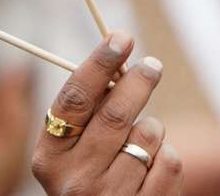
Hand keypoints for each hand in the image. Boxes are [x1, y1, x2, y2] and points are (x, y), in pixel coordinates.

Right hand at [31, 32, 182, 195]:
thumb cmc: (90, 175)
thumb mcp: (73, 149)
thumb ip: (88, 112)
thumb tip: (117, 60)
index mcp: (50, 157)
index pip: (75, 99)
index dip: (99, 63)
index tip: (120, 38)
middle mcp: (75, 180)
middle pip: (114, 113)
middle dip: (138, 82)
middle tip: (152, 64)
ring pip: (147, 136)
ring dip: (151, 128)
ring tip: (140, 141)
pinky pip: (169, 161)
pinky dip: (166, 155)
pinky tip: (151, 166)